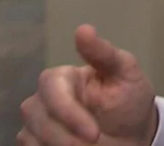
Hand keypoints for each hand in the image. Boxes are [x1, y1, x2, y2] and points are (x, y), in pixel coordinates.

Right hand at [18, 25, 158, 145]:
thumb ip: (103, 53)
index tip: (94, 134)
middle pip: (39, 119)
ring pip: (32, 138)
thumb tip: (83, 29)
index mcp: (61, 78)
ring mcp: (35, 123)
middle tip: (95, 144)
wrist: (132, 132)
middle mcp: (41, 99)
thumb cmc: (128, 99)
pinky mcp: (33, 143)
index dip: (70, 114)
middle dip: (67, 137)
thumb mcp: (125, 72)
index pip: (53, 92)